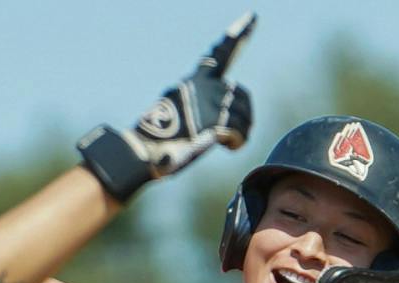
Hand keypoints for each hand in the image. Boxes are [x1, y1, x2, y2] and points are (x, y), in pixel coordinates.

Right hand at [81, 16, 255, 198]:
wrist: (146, 149)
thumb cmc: (154, 139)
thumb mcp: (172, 112)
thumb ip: (192, 105)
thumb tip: (205, 118)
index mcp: (195, 80)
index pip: (219, 55)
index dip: (237, 35)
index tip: (253, 16)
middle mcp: (206, 87)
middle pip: (239, 93)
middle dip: (244, 112)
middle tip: (240, 131)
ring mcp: (212, 104)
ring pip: (242, 113)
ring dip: (242, 129)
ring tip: (232, 143)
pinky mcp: (217, 123)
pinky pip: (240, 130)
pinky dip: (239, 140)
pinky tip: (230, 147)